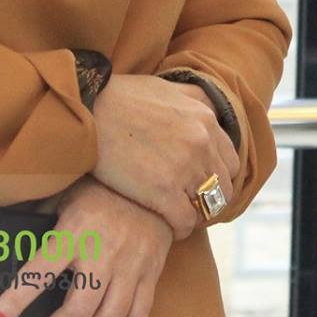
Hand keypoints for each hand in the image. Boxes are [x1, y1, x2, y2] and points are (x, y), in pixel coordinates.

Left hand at [0, 177, 171, 316]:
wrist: (155, 183)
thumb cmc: (103, 189)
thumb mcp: (65, 195)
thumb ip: (38, 218)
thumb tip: (4, 237)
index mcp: (76, 230)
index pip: (39, 271)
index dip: (14, 301)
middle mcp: (105, 252)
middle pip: (78, 311)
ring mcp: (132, 266)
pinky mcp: (151, 274)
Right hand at [90, 74, 241, 240]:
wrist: (86, 110)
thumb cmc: (119, 98)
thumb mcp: (165, 87)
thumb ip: (192, 97)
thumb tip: (207, 105)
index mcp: (205, 119)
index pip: (230, 163)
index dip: (216, 179)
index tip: (200, 187)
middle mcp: (202, 143)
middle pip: (223, 188)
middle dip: (208, 200)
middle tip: (190, 206)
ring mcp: (185, 167)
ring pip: (207, 207)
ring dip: (194, 216)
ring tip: (178, 218)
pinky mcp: (163, 190)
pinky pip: (185, 221)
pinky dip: (179, 229)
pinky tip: (168, 227)